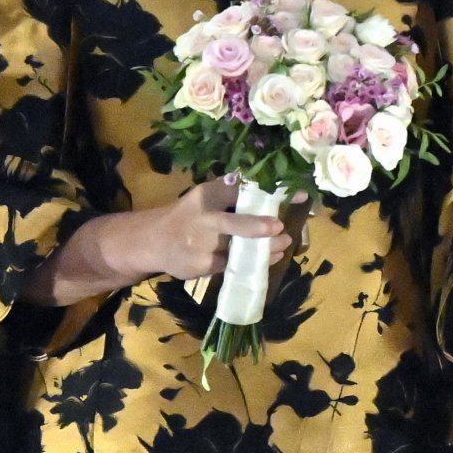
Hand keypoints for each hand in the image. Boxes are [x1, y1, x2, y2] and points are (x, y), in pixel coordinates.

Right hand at [150, 180, 293, 281]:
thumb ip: (231, 191)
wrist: (154, 242)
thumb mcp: (204, 197)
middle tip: (279, 229)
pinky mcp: (202, 266)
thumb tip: (272, 185)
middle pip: (232, 223)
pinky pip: (232, 265)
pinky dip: (251, 263)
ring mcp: (201, 245)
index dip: (268, 190)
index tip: (298, 193)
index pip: (238, 188)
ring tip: (281, 246)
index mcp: (206, 195)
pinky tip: (263, 260)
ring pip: (238, 250)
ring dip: (264, 250)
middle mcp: (203, 218)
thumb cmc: (188, 216)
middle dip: (256, 228)